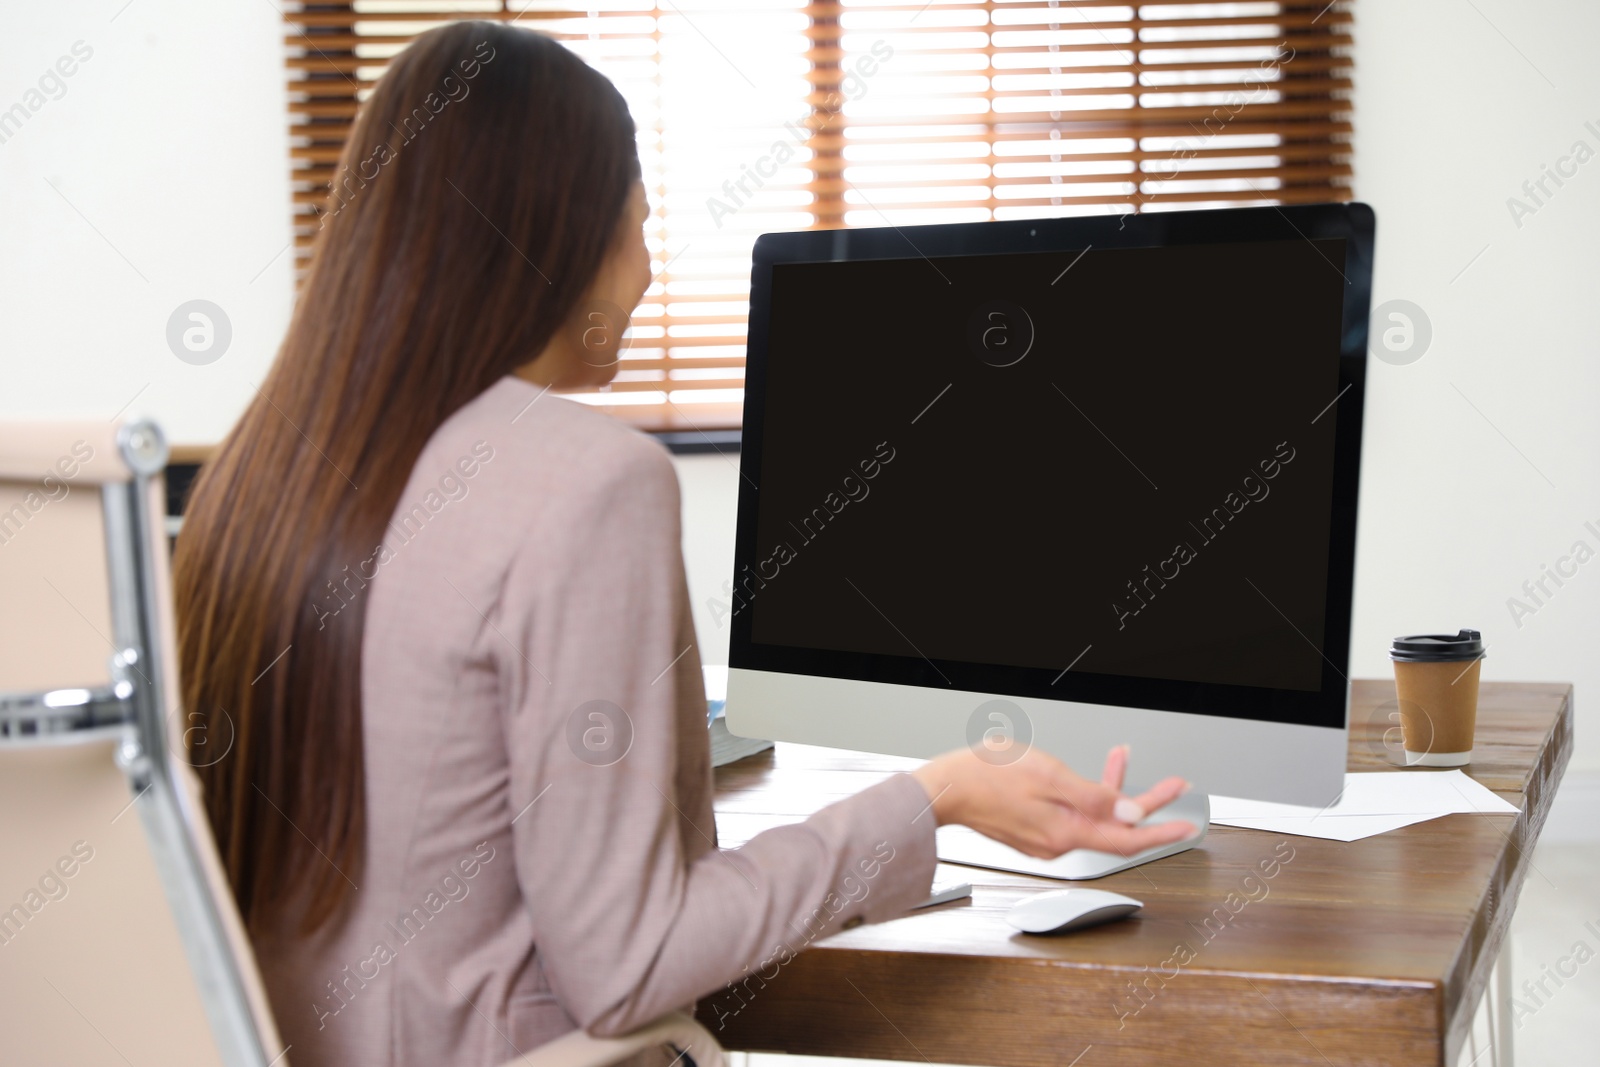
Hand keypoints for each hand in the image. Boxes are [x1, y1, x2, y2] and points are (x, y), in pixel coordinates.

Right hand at [909, 743, 1194, 858]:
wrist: (942, 789)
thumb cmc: (985, 777)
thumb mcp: (1047, 775)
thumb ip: (1092, 796)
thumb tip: (1130, 815)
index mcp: (1065, 832)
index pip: (1127, 839)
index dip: (1161, 830)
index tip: (1187, 823)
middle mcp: (1058, 843)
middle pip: (1114, 828)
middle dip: (1143, 803)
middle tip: (1171, 785)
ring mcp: (1044, 839)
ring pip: (1093, 818)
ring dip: (1111, 791)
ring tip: (1122, 758)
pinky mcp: (1033, 831)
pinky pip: (1071, 816)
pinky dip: (1086, 795)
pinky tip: (1083, 774)